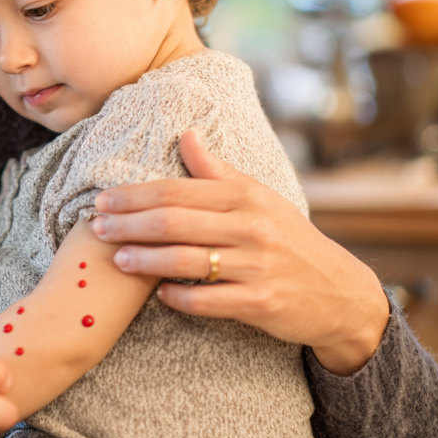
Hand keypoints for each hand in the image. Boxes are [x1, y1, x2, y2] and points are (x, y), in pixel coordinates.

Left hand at [91, 130, 389, 375]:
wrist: (339, 292)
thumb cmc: (288, 238)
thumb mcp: (259, 197)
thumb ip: (217, 171)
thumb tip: (185, 134)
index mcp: (244, 197)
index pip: (177, 190)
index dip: (135, 194)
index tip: (103, 199)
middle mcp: (250, 227)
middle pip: (174, 223)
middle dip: (129, 224)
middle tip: (97, 227)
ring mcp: (257, 266)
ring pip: (187, 261)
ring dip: (145, 260)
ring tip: (117, 259)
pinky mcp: (262, 302)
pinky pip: (210, 300)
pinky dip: (180, 297)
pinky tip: (158, 295)